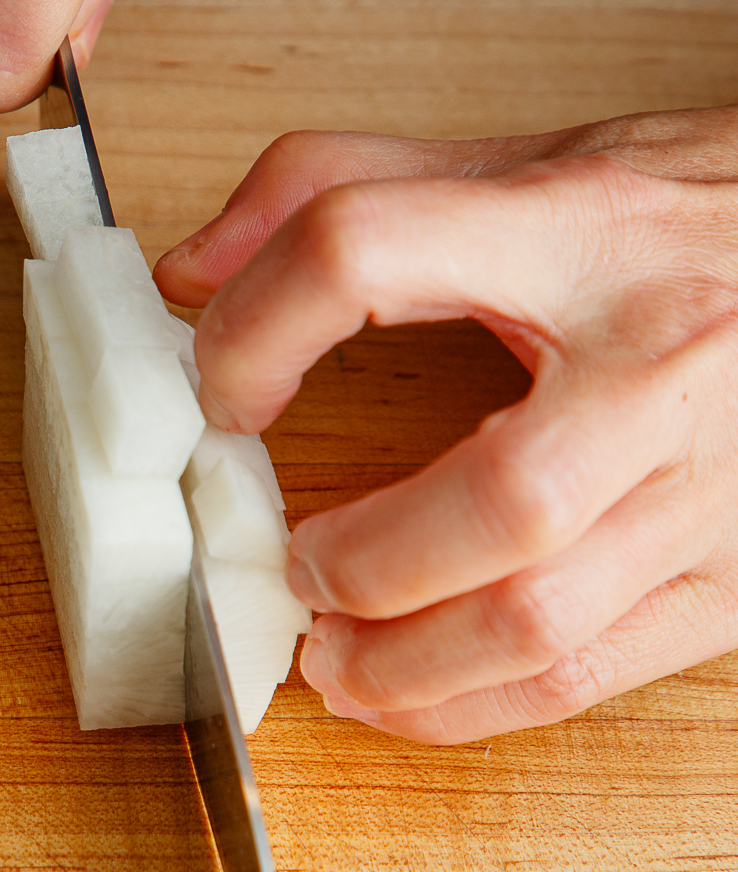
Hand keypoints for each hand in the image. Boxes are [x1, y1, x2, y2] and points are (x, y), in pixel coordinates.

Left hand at [153, 106, 737, 743]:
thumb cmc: (691, 218)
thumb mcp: (524, 165)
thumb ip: (344, 189)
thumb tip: (188, 275)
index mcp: (582, 232)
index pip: (364, 253)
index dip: (254, 328)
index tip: (222, 393)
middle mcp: (662, 362)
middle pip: (497, 499)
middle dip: (359, 560)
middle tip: (292, 567)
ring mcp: (714, 484)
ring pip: (539, 621)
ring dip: (399, 665)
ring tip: (329, 657)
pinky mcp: (737, 577)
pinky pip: (587, 675)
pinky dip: (468, 706)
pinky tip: (405, 692)